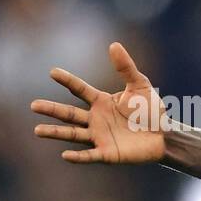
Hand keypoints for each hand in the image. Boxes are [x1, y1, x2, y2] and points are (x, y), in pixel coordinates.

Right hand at [31, 41, 165, 164]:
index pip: (80, 90)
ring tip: (38, 130)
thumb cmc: (151, 111)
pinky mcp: (108, 153)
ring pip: (73, 134)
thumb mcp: (140, 86)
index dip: (68, 81)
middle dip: (52, 109)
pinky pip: (90, 155)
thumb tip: (114, 45)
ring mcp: (100, 136)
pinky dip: (78, 156)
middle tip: (34, 105)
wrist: (165, 136)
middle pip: (69, 113)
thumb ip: (126, 68)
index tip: (53, 72)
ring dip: (56, 132)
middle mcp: (95, 119)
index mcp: (101, 102)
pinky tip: (65, 155)